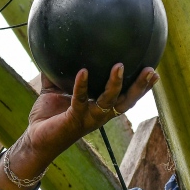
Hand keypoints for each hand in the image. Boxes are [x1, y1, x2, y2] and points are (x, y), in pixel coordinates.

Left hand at [0, 65, 158, 189]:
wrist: (35, 140)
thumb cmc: (48, 117)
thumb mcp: (55, 90)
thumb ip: (57, 72)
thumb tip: (53, 49)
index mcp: (100, 109)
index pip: (126, 98)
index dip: (141, 88)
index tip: (154, 72)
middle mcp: (100, 115)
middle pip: (127, 101)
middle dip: (140, 87)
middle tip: (151, 71)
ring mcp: (88, 119)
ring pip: (109, 102)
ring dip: (115, 84)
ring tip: (119, 66)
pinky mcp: (74, 120)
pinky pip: (80, 100)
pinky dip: (82, 85)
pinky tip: (83, 71)